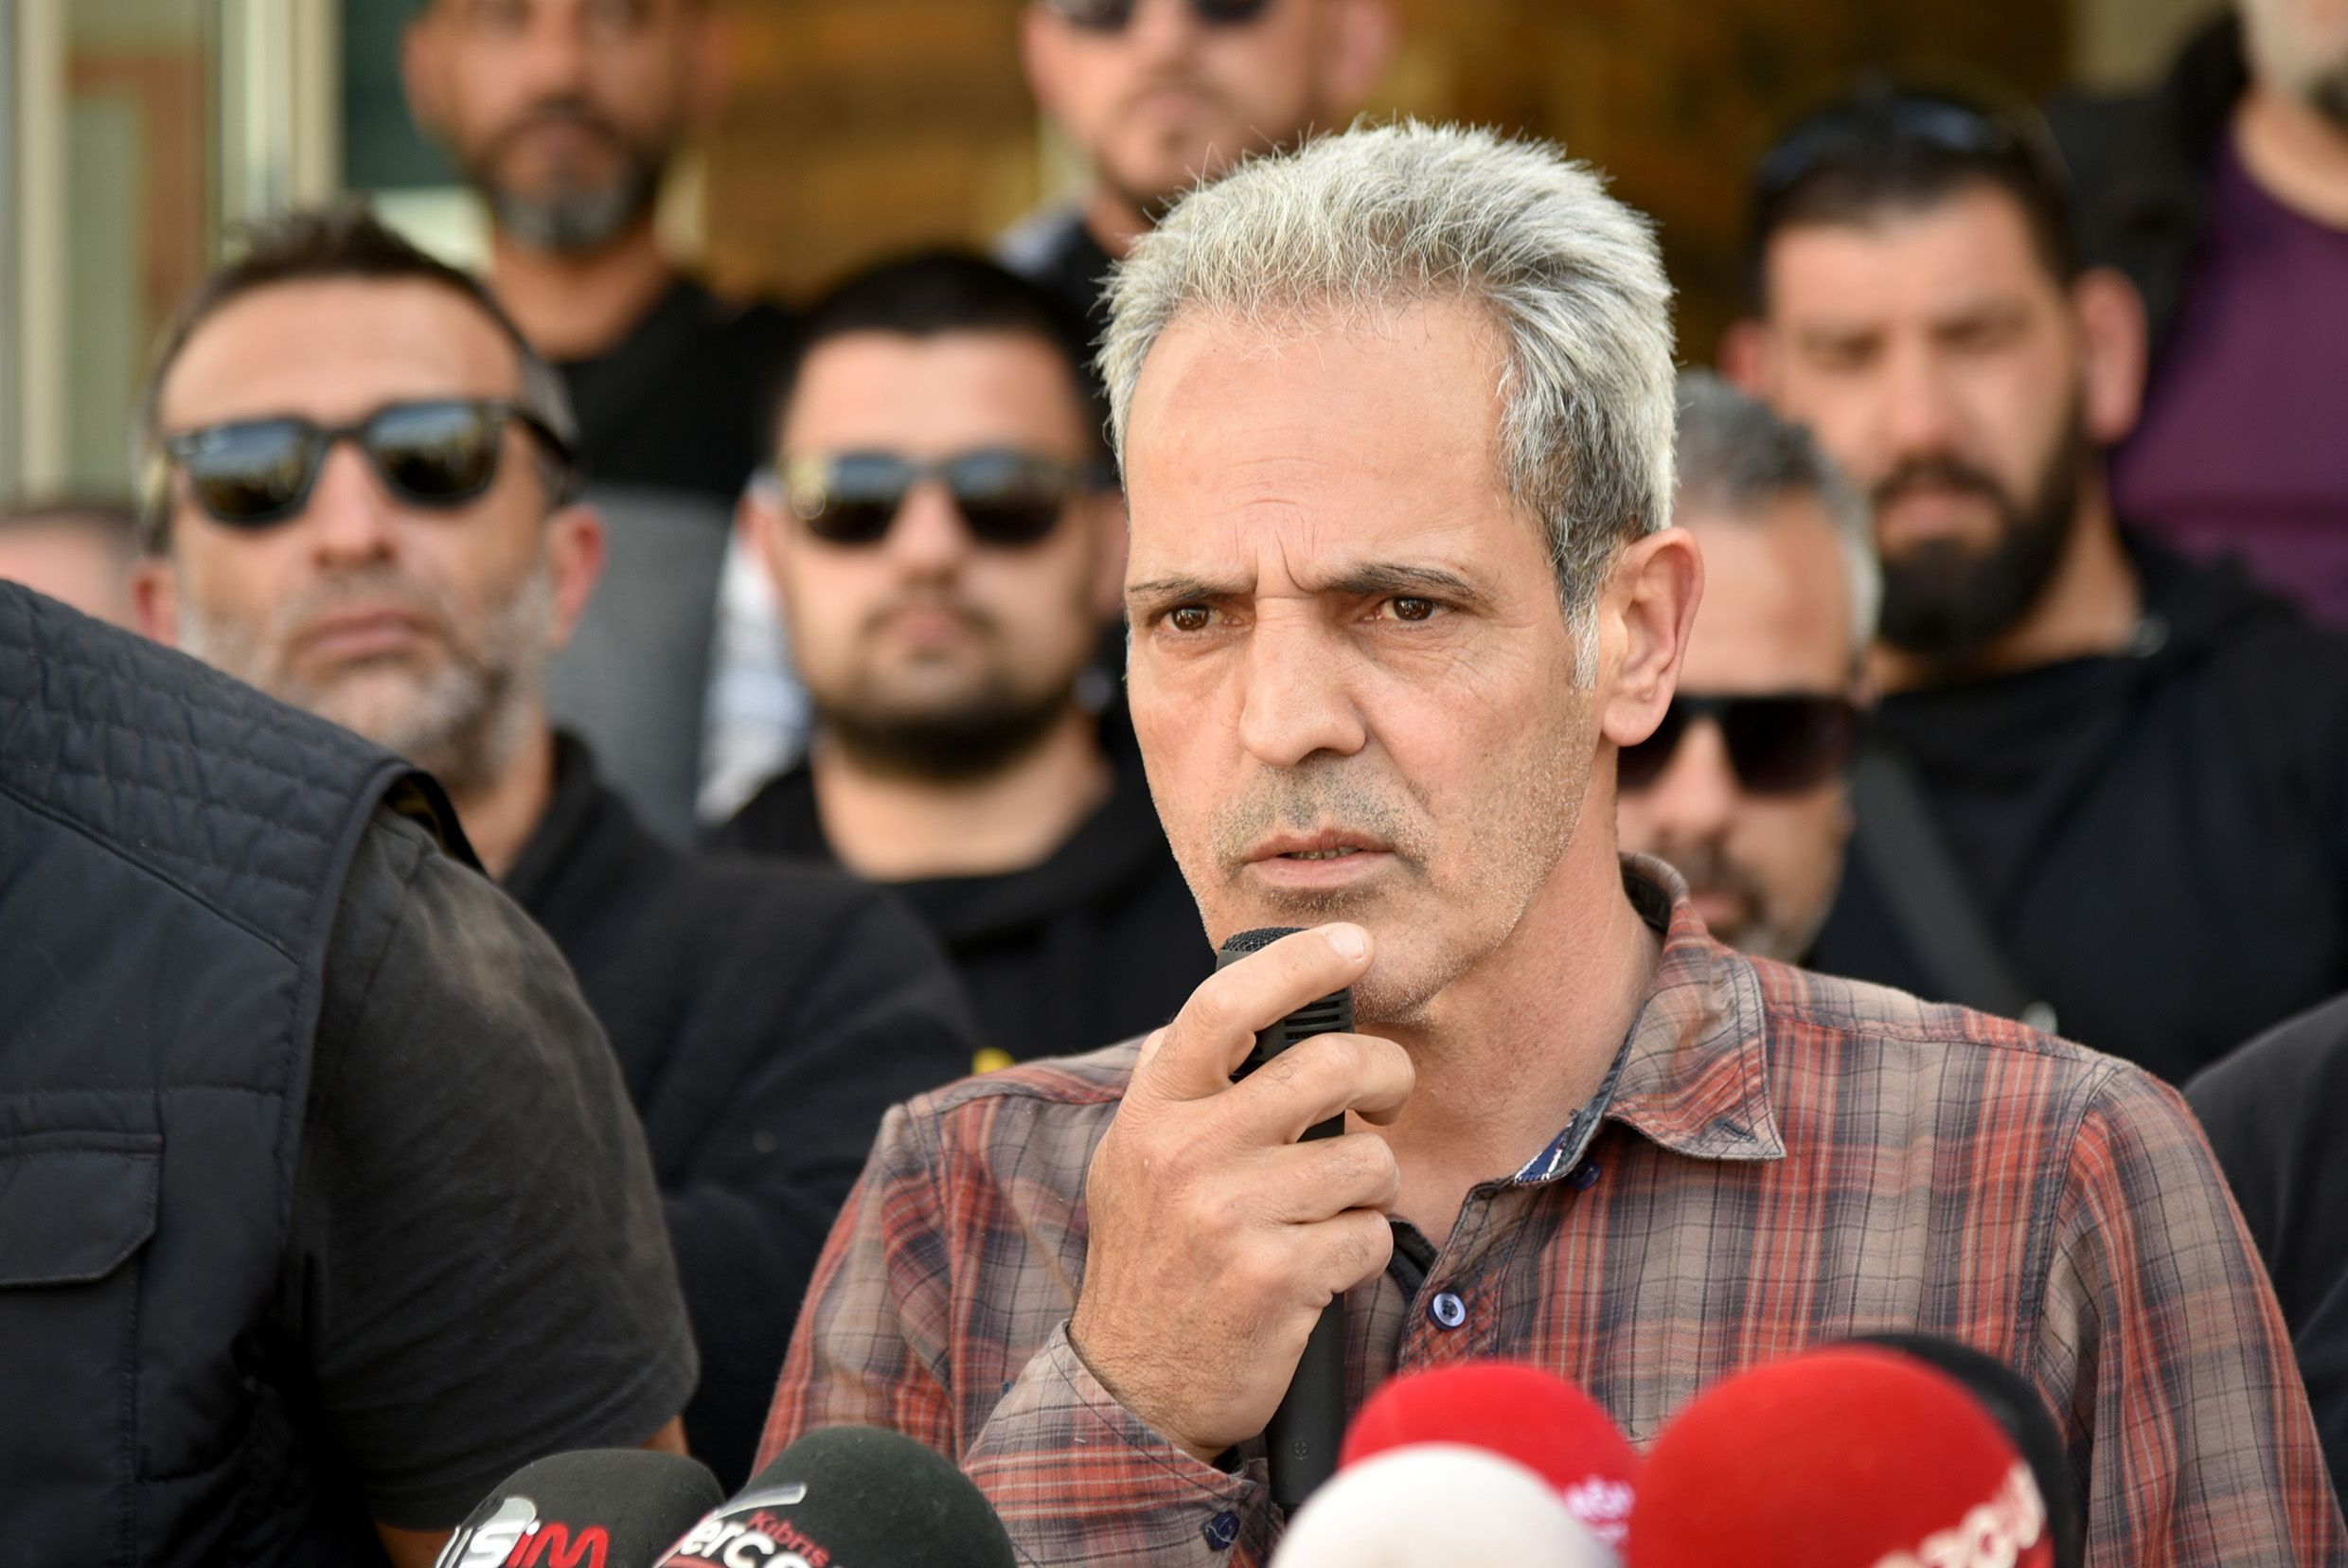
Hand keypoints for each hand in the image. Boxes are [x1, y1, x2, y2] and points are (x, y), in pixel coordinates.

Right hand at [1068, 924, 1413, 1461]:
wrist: (1134, 1384)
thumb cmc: (1153, 1258)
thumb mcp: (1135, 1156)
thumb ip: (1179, 1083)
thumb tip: (1239, 1004)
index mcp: (1155, 1111)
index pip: (1224, 1006)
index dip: (1299, 962)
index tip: (1353, 943)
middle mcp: (1187, 1153)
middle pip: (1328, 1066)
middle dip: (1385, 1073)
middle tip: (1388, 1093)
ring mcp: (1232, 1216)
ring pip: (1368, 1161)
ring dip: (1374, 1186)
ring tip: (1338, 1206)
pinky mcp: (1277, 1278)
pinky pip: (1369, 1236)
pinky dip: (1362, 1250)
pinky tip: (1324, 1266)